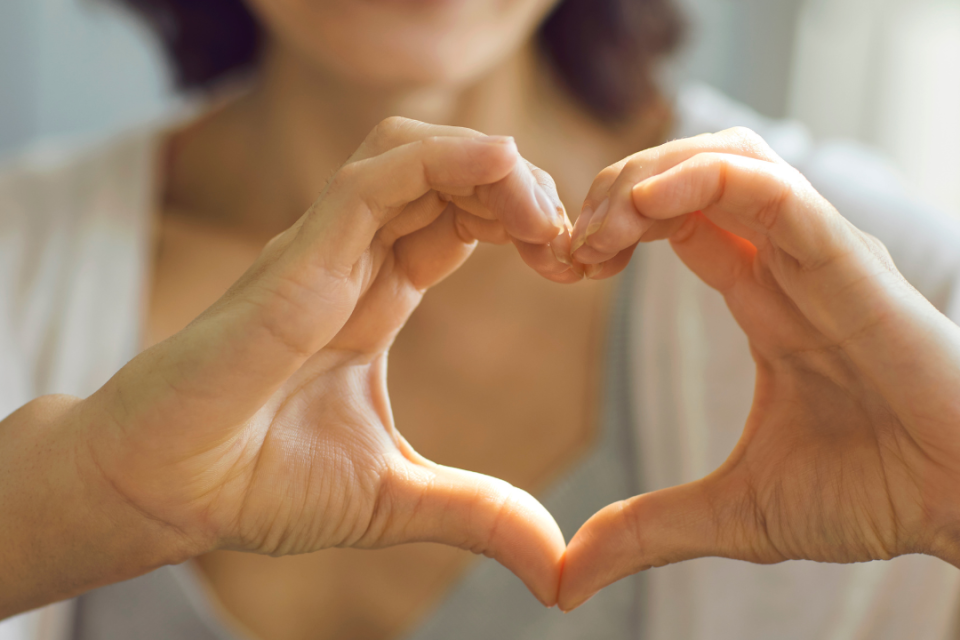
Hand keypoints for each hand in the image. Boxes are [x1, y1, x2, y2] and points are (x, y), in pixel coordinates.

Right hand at [71, 118, 574, 606]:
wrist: (165, 491)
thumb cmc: (257, 482)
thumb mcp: (396, 498)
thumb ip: (479, 512)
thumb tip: (557, 567)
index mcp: (376, 297)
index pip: (460, 220)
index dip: (523, 224)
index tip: (574, 265)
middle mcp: (353, 261)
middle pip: (448, 176)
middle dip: (522, 189)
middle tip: (573, 241)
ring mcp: (323, 252)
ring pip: (412, 154)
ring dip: (489, 166)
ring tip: (544, 215)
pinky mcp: (297, 259)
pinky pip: (373, 179)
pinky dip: (442, 162)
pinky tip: (501, 170)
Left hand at [559, 127, 959, 609]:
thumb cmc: (872, 496)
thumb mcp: (733, 512)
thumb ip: (646, 530)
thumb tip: (564, 579)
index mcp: (762, 297)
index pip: (676, 219)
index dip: (611, 227)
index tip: (562, 266)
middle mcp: (787, 261)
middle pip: (691, 171)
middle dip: (616, 189)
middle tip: (568, 245)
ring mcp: (818, 253)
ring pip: (726, 157)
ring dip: (647, 177)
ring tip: (599, 228)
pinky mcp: (848, 262)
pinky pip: (772, 188)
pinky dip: (700, 180)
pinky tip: (644, 208)